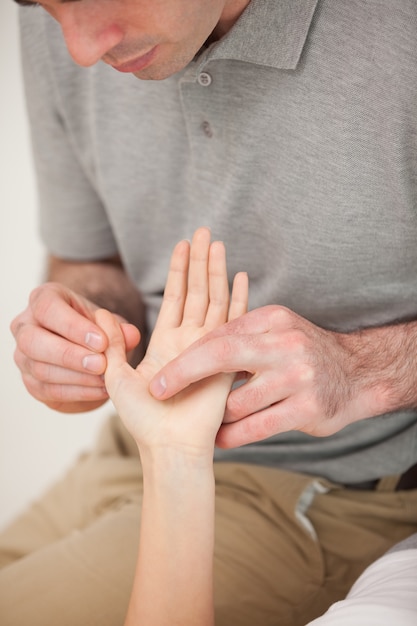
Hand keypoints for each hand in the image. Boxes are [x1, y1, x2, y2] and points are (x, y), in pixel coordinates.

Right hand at [10, 282, 139, 412]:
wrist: (88, 349)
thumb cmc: (94, 328)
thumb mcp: (108, 322)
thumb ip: (119, 327)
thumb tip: (130, 335)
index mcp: (42, 299)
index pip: (47, 308)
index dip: (73, 326)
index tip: (101, 341)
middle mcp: (25, 326)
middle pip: (33, 341)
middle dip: (69, 355)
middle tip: (101, 364)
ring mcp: (23, 356)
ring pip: (41, 369)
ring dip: (77, 377)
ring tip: (106, 379)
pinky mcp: (31, 382)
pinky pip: (49, 391)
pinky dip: (78, 392)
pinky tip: (101, 390)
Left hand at [97, 228, 247, 458]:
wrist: (169, 446)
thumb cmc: (142, 420)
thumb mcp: (115, 377)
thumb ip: (112, 345)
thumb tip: (101, 315)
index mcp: (166, 342)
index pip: (175, 297)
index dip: (178, 271)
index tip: (183, 245)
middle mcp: (190, 340)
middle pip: (198, 291)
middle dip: (200, 261)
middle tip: (204, 232)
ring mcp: (209, 347)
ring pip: (215, 299)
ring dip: (216, 271)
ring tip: (217, 244)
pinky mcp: (224, 357)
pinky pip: (234, 322)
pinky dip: (238, 299)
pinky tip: (240, 277)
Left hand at [149, 305, 377, 446]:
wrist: (357, 374)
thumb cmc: (303, 353)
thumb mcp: (275, 330)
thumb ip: (240, 337)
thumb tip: (191, 349)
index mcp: (272, 320)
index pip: (218, 336)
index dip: (186, 357)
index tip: (160, 375)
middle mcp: (285, 344)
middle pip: (221, 357)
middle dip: (184, 375)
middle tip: (157, 392)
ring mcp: (298, 377)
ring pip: (237, 401)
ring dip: (216, 415)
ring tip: (205, 421)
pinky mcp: (308, 409)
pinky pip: (257, 427)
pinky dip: (232, 436)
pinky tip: (219, 439)